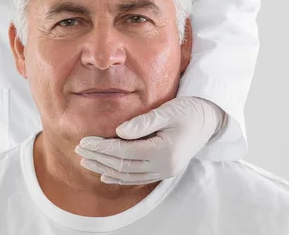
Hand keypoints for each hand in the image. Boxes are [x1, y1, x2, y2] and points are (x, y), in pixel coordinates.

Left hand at [75, 96, 224, 184]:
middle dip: (99, 158)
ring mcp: (165, 171)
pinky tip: (105, 174)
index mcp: (164, 151)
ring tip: (86, 160)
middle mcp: (164, 166)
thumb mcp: (168, 111)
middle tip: (79, 149)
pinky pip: (138, 178)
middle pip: (123, 166)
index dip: (102, 148)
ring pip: (129, 175)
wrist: (209, 119)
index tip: (84, 141)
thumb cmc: (189, 110)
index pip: (125, 152)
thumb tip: (119, 131)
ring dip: (105, 168)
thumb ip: (143, 122)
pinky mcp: (164, 170)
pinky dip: (120, 177)